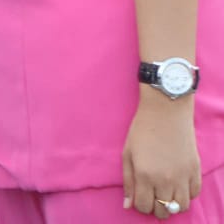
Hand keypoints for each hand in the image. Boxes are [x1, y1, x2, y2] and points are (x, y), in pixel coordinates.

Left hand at [123, 95, 200, 216]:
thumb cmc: (142, 130)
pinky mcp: (195, 171)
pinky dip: (186, 194)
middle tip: (152, 196)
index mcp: (145, 175)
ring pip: (181, 207)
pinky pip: (194, 195)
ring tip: (165, 193)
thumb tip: (128, 205)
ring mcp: (183, 177)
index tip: (139, 197)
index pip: (144, 206)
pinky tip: (177, 185)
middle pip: (164, 211)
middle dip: (156, 208)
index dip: (140, 205)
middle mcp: (166, 180)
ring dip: (172, 205)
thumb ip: (128, 181)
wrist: (166, 112)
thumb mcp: (128, 153)